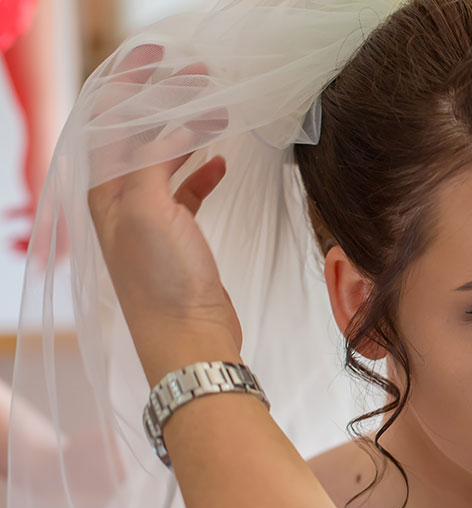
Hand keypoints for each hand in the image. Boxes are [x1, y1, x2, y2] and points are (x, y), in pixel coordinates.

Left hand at [86, 45, 241, 383]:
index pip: (112, 124)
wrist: (189, 339)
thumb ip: (151, 160)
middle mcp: (121, 203)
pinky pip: (186, 193)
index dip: (132, 86)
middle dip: (165, 104)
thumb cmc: (163, 280)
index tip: (160, 58)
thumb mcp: (148, 209)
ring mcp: (150, 221)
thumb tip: (168, 124)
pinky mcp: (179, 239)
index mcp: (105, 192)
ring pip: (164, 161)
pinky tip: (221, 165)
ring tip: (217, 113)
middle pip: (138, 138)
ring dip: (187, 134)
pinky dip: (200, 173)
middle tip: (199, 77)